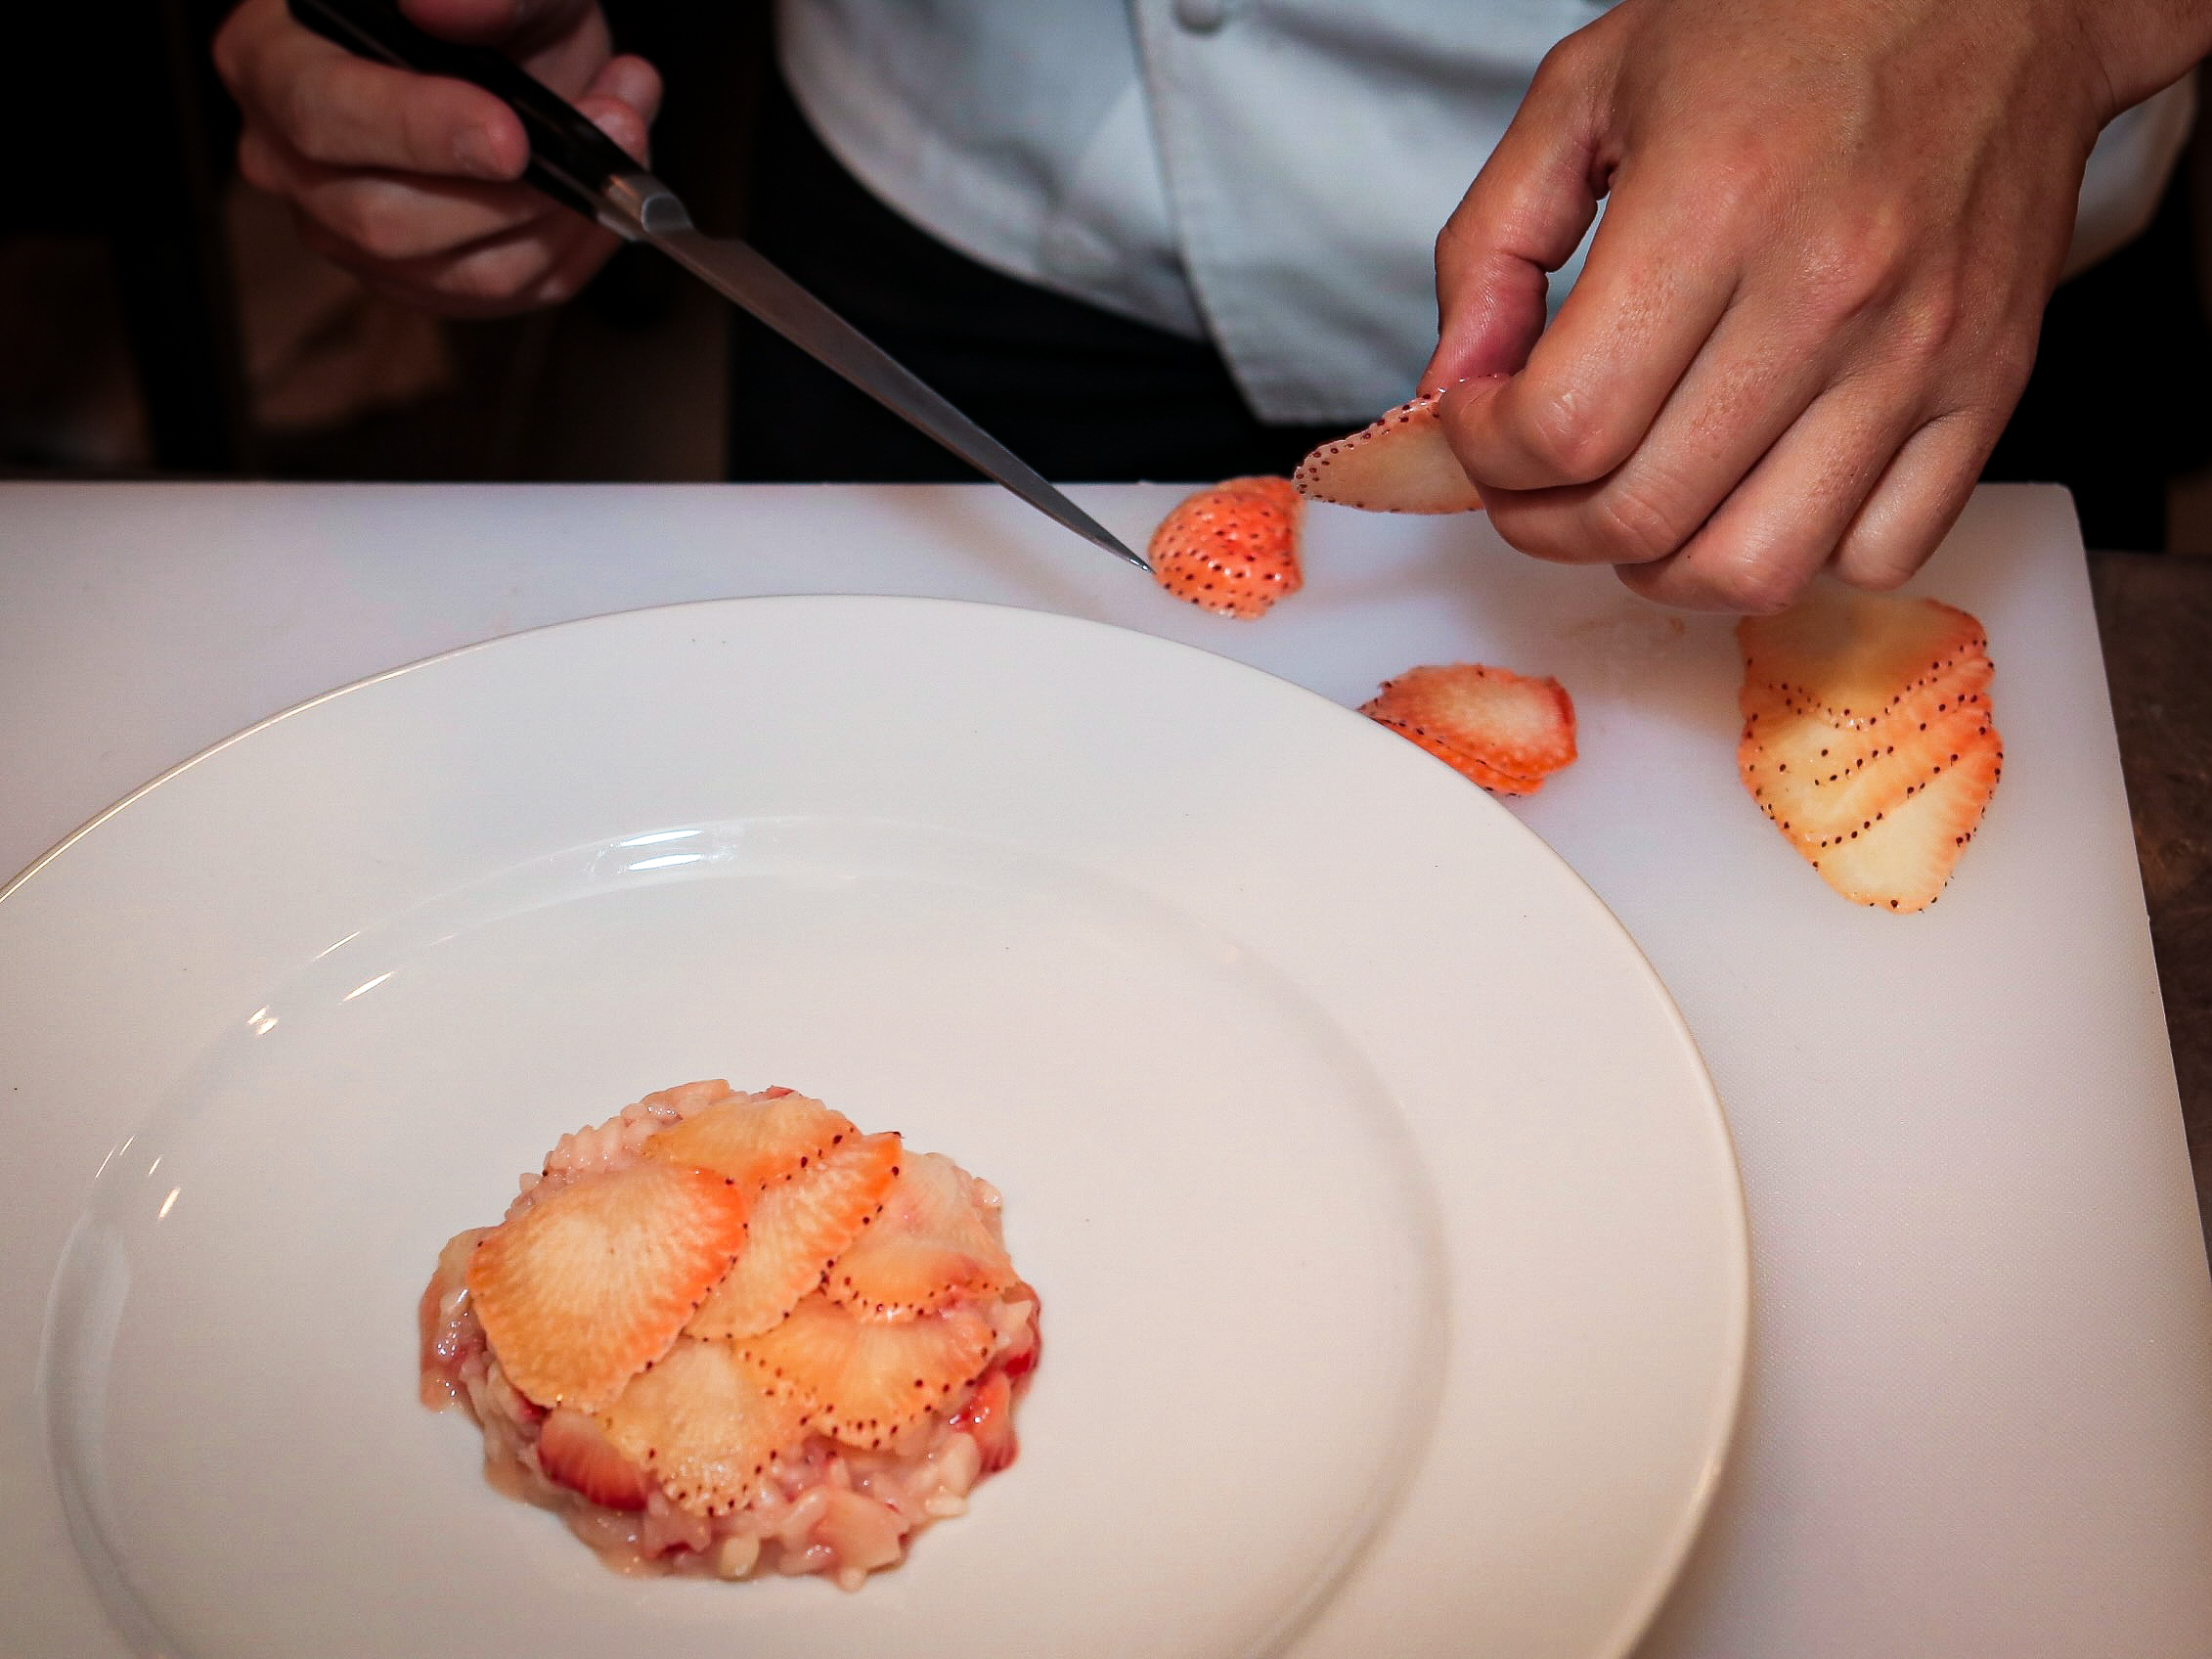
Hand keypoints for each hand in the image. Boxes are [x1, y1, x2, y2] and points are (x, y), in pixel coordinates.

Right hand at [214, 0, 659, 315]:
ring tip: (627, 134)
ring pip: (463, 273)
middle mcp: (289, 160)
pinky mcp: (418, 282)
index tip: (512, 136)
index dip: (422, 132)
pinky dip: (577, 246)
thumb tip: (446, 9)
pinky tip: (606, 189)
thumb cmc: (481, 9)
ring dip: (568, 216)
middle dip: (519, 191)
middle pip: (389, 221)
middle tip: (616, 124)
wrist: (503, 45)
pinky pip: (508, 294)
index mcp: (272, 61)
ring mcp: (347, 234)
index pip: (325, 115)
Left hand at [1421, 0, 2210, 610]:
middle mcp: (1823, 291)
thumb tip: (1450, 388)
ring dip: (1658, 566)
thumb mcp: (1591, 86)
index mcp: (1712, 203)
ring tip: (1628, 509)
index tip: (1478, 423)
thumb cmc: (1792, 21)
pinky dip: (1800, 557)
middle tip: (1528, 483)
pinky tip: (1753, 492)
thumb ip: (1491, 242)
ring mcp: (1917, 352)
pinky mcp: (1990, 385)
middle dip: (1544, 524)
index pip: (1561, 424)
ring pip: (1754, 567)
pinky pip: (1882, 553)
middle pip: (1641, 514)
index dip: (1486, 454)